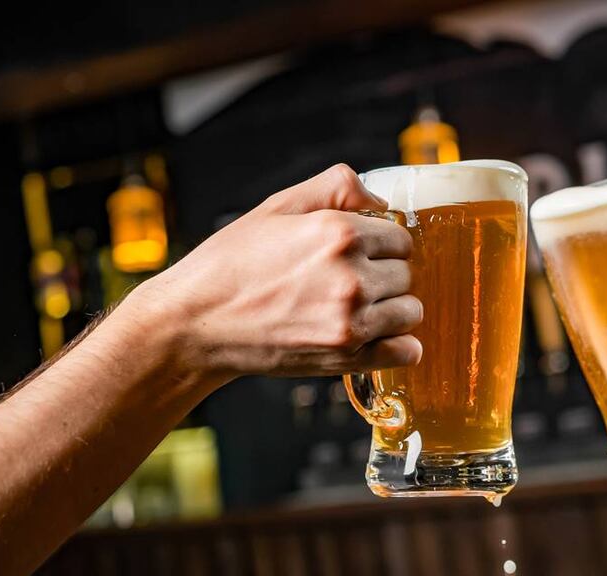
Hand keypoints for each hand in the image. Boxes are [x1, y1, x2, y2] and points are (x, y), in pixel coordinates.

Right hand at [131, 164, 423, 379]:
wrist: (195, 324)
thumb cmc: (232, 264)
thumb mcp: (279, 206)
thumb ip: (337, 187)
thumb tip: (382, 202)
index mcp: (340, 233)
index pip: (400, 238)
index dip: (380, 245)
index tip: (359, 255)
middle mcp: (352, 276)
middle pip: (407, 273)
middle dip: (385, 275)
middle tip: (348, 282)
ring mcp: (351, 320)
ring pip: (411, 311)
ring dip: (391, 310)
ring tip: (356, 309)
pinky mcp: (347, 357)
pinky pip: (408, 351)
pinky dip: (399, 346)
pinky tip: (375, 337)